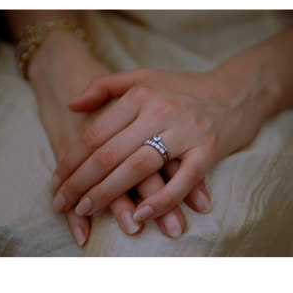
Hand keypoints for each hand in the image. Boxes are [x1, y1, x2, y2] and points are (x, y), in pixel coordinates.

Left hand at [27, 28, 210, 241]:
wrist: (237, 91)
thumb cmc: (186, 88)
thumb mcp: (145, 77)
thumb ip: (106, 86)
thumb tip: (72, 103)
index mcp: (141, 94)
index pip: (96, 134)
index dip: (71, 161)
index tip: (56, 182)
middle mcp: (160, 111)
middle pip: (110, 153)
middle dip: (80, 182)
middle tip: (61, 203)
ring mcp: (186, 131)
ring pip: (139, 167)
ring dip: (109, 193)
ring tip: (86, 211)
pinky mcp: (209, 150)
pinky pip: (182, 180)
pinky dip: (161, 201)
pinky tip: (140, 215)